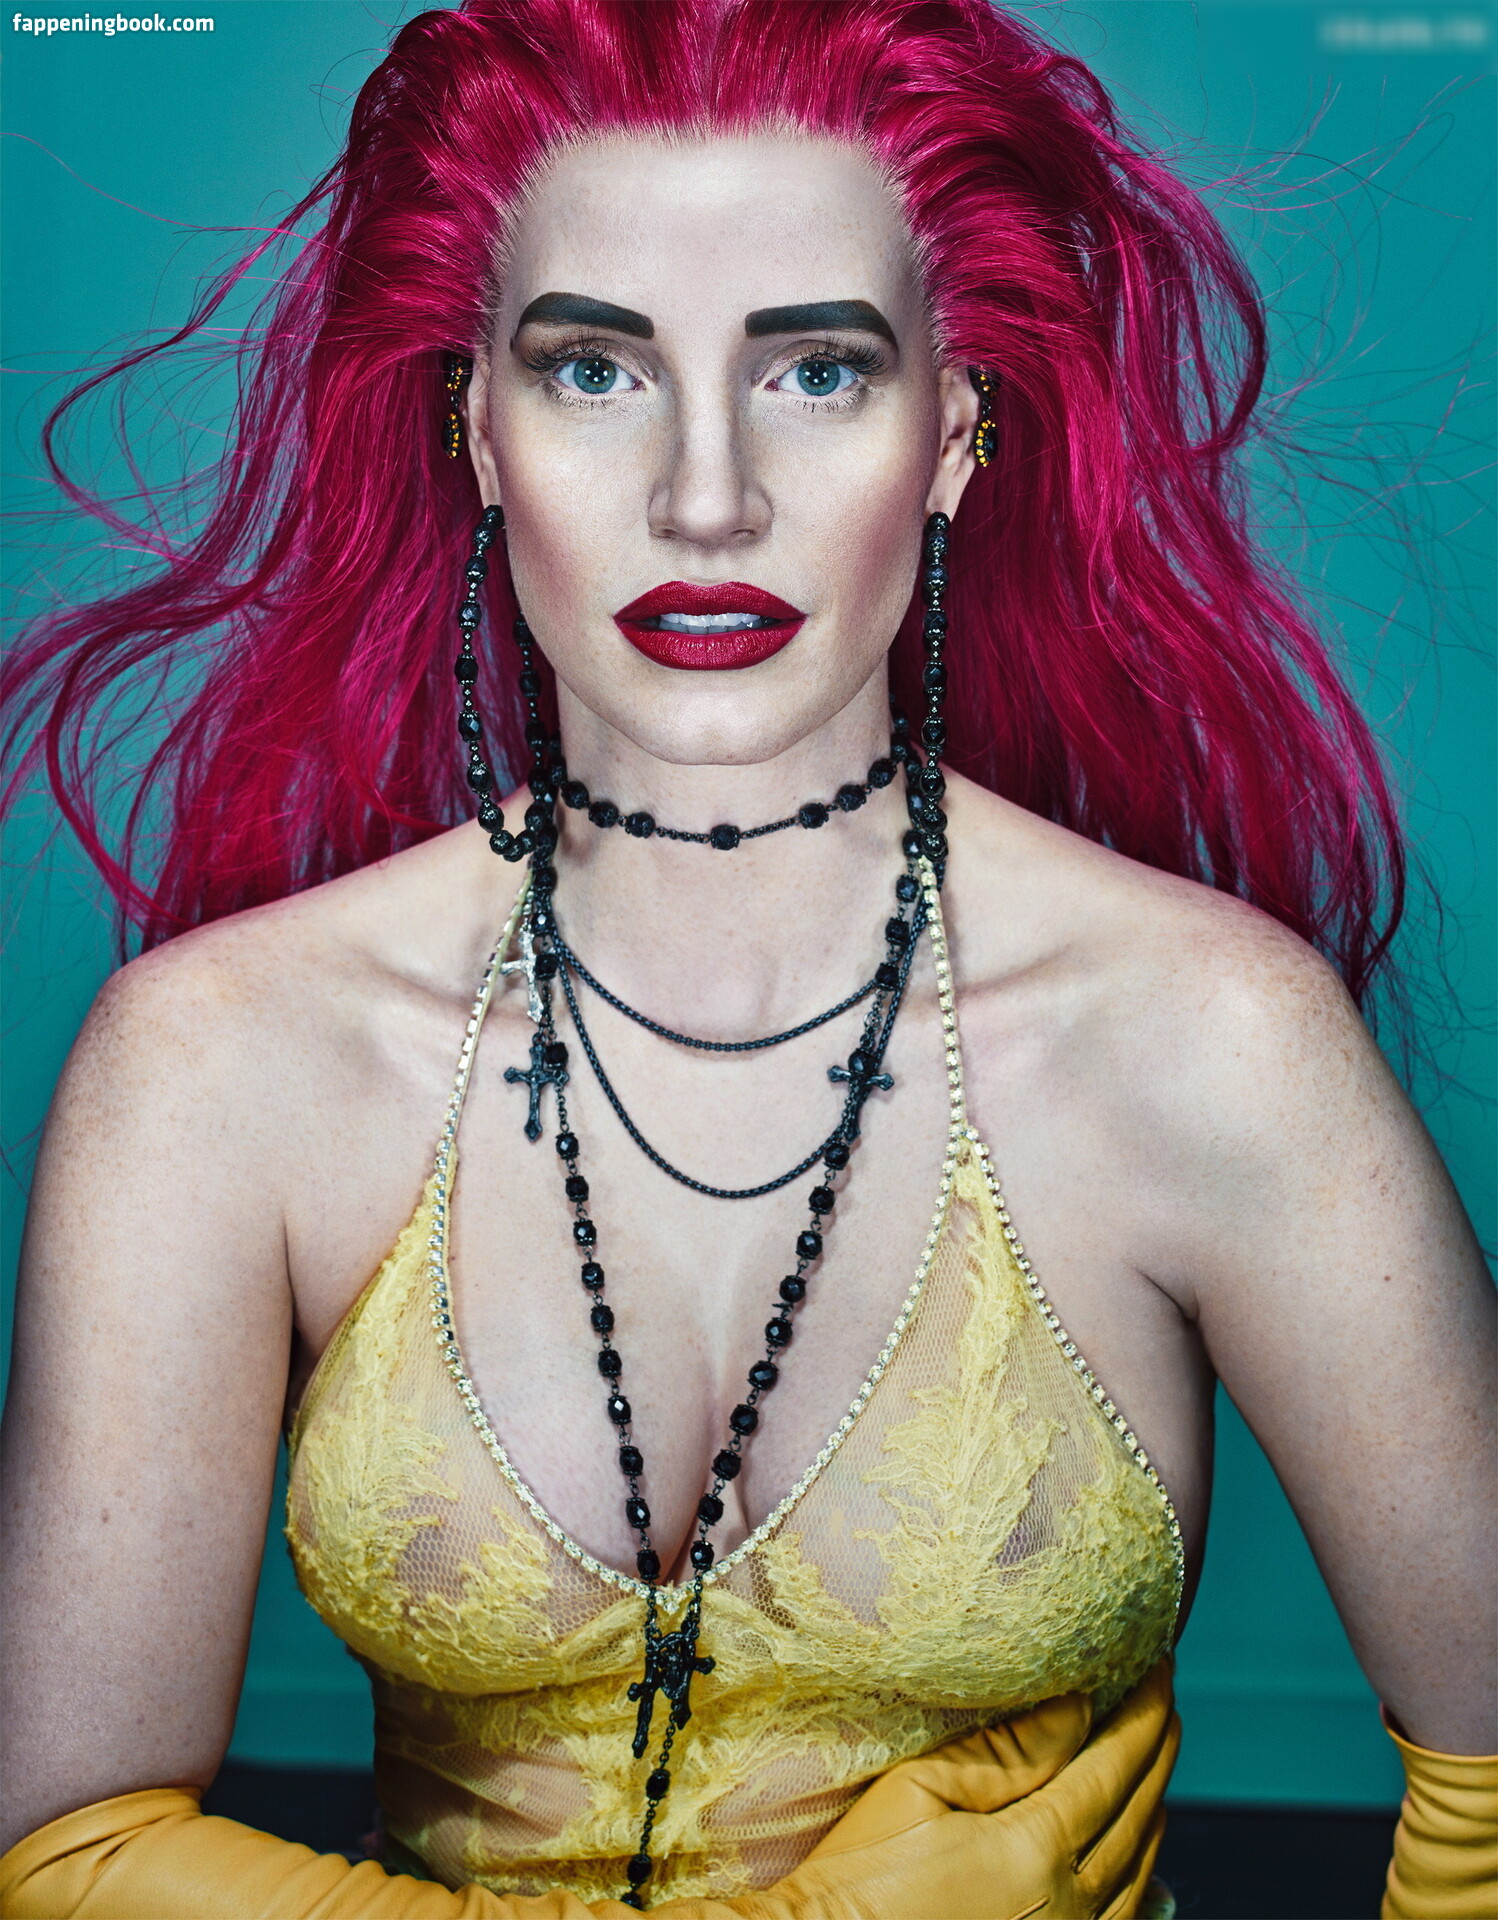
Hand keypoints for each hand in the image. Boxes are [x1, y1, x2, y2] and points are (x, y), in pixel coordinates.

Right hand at [719, 1659, 1178, 1919]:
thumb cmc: (861, 1876)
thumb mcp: (919, 1792)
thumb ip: (1005, 1752)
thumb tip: (1077, 1705)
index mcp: (1037, 1853)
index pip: (1112, 1766)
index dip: (1141, 1712)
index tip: (1158, 1664)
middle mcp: (1070, 1907)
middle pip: (1136, 1816)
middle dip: (1156, 1751)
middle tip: (1164, 1700)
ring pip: (1141, 1873)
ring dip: (1153, 1809)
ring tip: (1155, 1763)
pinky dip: (1144, 1878)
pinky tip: (1144, 1864)